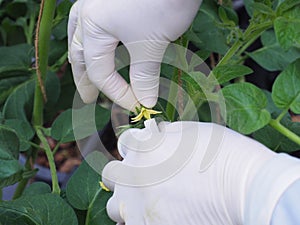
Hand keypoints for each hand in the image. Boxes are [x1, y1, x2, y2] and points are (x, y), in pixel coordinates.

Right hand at [68, 0, 201, 110]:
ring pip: (82, 38)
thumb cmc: (163, 2)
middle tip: (89, 98)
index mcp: (92, 26)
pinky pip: (92, 24)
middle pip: (81, 55)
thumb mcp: (152, 44)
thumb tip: (145, 102)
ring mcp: (97, 2)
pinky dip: (95, 41)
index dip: (116, 93)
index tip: (135, 106)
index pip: (100, 72)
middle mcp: (87, 13)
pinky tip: (99, 45)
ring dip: (84, 59)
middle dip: (85, 79)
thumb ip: (144, 76)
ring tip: (85, 74)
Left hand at [102, 119, 299, 224]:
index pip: (125, 143)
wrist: (244, 188)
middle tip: (144, 180)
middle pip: (112, 175)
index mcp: (144, 147)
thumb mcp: (191, 133)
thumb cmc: (222, 155)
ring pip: (116, 207)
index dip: (137, 148)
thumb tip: (155, 135)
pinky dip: (142, 220)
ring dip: (129, 203)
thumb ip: (165, 135)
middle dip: (124, 175)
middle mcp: (134, 175)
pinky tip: (161, 216)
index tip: (147, 154)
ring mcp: (137, 205)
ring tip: (151, 203)